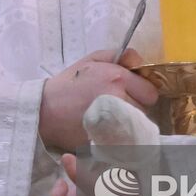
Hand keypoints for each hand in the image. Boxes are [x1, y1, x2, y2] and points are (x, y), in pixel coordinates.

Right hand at [39, 48, 158, 151]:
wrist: (45, 111)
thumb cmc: (69, 84)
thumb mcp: (92, 60)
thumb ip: (120, 55)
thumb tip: (140, 62)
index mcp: (118, 78)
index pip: (150, 93)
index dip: (141, 93)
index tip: (130, 93)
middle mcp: (119, 99)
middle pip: (145, 111)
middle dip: (135, 107)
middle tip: (118, 106)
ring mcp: (113, 122)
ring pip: (137, 126)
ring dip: (128, 123)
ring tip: (111, 118)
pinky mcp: (106, 141)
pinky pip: (127, 140)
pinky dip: (121, 138)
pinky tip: (109, 132)